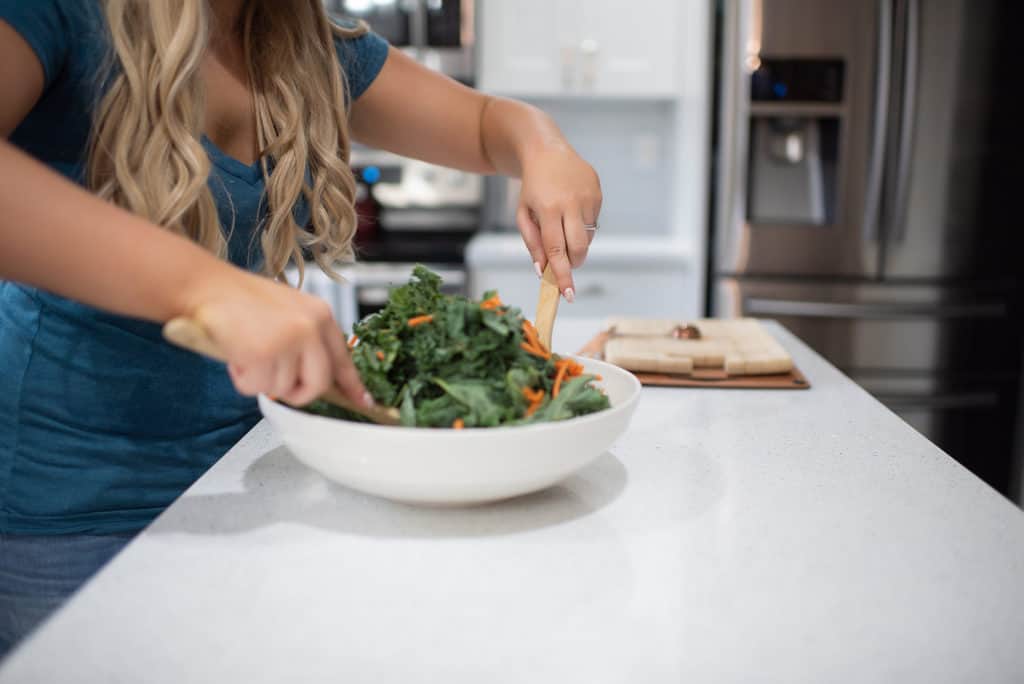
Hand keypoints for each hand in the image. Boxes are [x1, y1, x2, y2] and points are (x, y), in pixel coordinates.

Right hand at [180, 270, 369, 406]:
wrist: (205, 286)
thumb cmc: (239, 300)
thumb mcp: (287, 312)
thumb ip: (306, 340)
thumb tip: (314, 375)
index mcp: (320, 315)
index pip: (344, 358)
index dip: (352, 385)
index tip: (363, 402)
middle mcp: (311, 327)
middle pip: (318, 384)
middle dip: (296, 392)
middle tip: (273, 379)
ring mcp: (290, 340)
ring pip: (283, 389)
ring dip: (259, 379)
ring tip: (246, 352)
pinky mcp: (265, 353)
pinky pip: (256, 388)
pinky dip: (241, 379)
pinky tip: (235, 355)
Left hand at [516, 141, 601, 300]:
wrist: (546, 151)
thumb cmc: (532, 187)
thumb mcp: (523, 214)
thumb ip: (533, 243)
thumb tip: (542, 270)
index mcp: (548, 209)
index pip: (557, 250)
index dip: (563, 275)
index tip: (569, 294)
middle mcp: (571, 203)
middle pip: (578, 248)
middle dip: (573, 263)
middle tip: (566, 265)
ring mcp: (588, 197)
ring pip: (588, 237)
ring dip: (576, 243)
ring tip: (563, 225)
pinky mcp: (598, 193)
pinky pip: (593, 222)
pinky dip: (582, 226)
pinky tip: (571, 210)